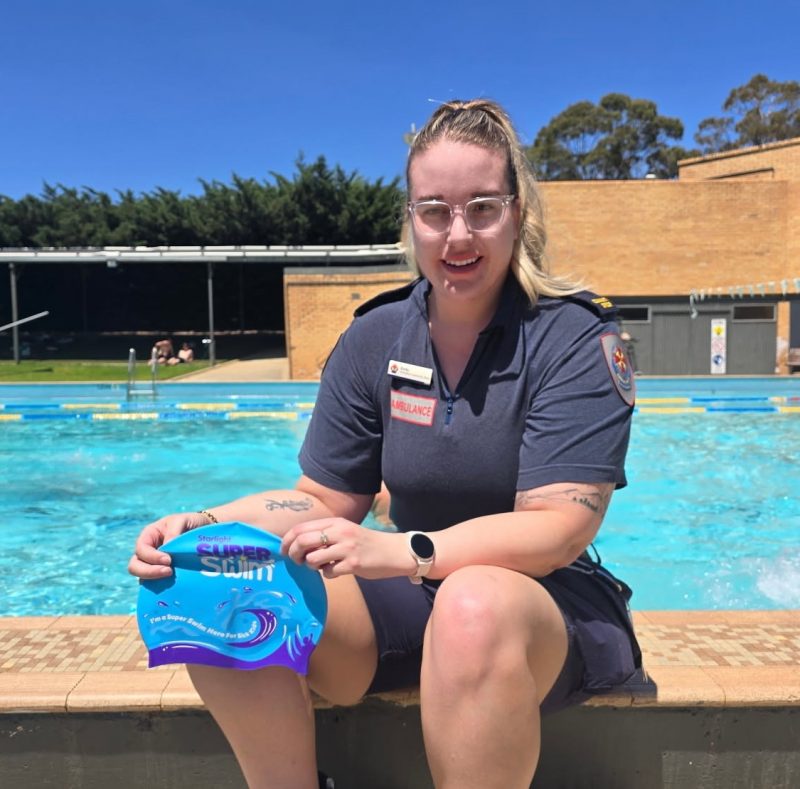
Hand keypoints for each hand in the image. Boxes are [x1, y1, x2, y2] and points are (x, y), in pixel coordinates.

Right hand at [128, 511, 212, 579]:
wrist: (203, 530)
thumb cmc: (189, 522)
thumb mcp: (181, 521)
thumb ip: (173, 532)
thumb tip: (166, 550)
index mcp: (148, 537)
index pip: (141, 550)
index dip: (152, 557)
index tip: (169, 560)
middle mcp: (147, 552)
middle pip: (135, 567)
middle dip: (149, 572)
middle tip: (169, 572)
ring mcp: (153, 565)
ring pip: (143, 578)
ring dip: (155, 581)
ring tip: (172, 579)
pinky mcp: (162, 575)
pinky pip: (156, 584)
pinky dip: (162, 587)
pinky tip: (174, 587)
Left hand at [281, 518, 412, 580]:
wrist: (394, 551)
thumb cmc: (365, 543)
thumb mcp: (344, 531)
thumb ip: (324, 534)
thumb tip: (297, 544)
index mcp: (336, 522)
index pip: (301, 528)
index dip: (287, 540)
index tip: (284, 550)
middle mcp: (340, 532)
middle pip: (303, 541)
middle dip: (293, 554)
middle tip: (297, 561)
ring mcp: (347, 548)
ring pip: (313, 559)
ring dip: (312, 566)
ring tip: (321, 565)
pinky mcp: (354, 564)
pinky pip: (328, 572)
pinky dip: (328, 574)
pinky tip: (336, 571)